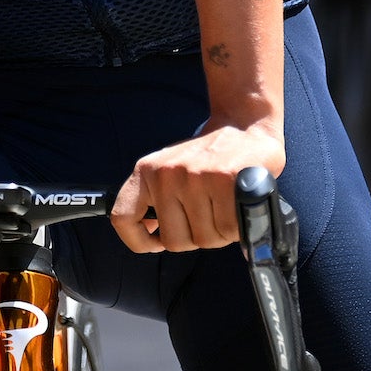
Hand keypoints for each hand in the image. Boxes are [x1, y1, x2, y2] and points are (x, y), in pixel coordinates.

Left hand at [111, 121, 284, 253]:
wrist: (247, 129)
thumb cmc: (209, 160)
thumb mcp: (171, 171)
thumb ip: (160, 200)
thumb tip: (154, 237)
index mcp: (146, 172)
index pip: (122, 217)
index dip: (139, 241)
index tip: (157, 241)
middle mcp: (165, 174)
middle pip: (175, 241)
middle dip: (196, 237)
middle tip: (209, 215)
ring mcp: (193, 176)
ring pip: (206, 239)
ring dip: (220, 232)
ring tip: (225, 206)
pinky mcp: (223, 179)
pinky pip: (230, 230)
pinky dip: (238, 228)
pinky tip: (239, 207)